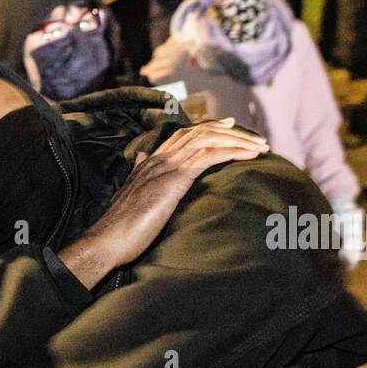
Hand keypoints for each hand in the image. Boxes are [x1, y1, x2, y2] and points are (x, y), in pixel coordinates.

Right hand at [57, 118, 267, 285]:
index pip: (183, 136)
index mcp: (149, 164)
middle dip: (231, 132)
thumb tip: (139, 160)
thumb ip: (139, 176)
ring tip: (260, 147)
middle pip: (200, 132)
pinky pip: (209, 156)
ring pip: (208, 140)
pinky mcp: (174, 180)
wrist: (106, 241)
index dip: (208, 128)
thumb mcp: (130, 196)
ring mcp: (166, 168)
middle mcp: (158, 160)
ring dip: (238, 141)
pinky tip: (249, 156)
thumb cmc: (118, 229)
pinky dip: (232, 152)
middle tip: (255, 138)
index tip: (230, 126)